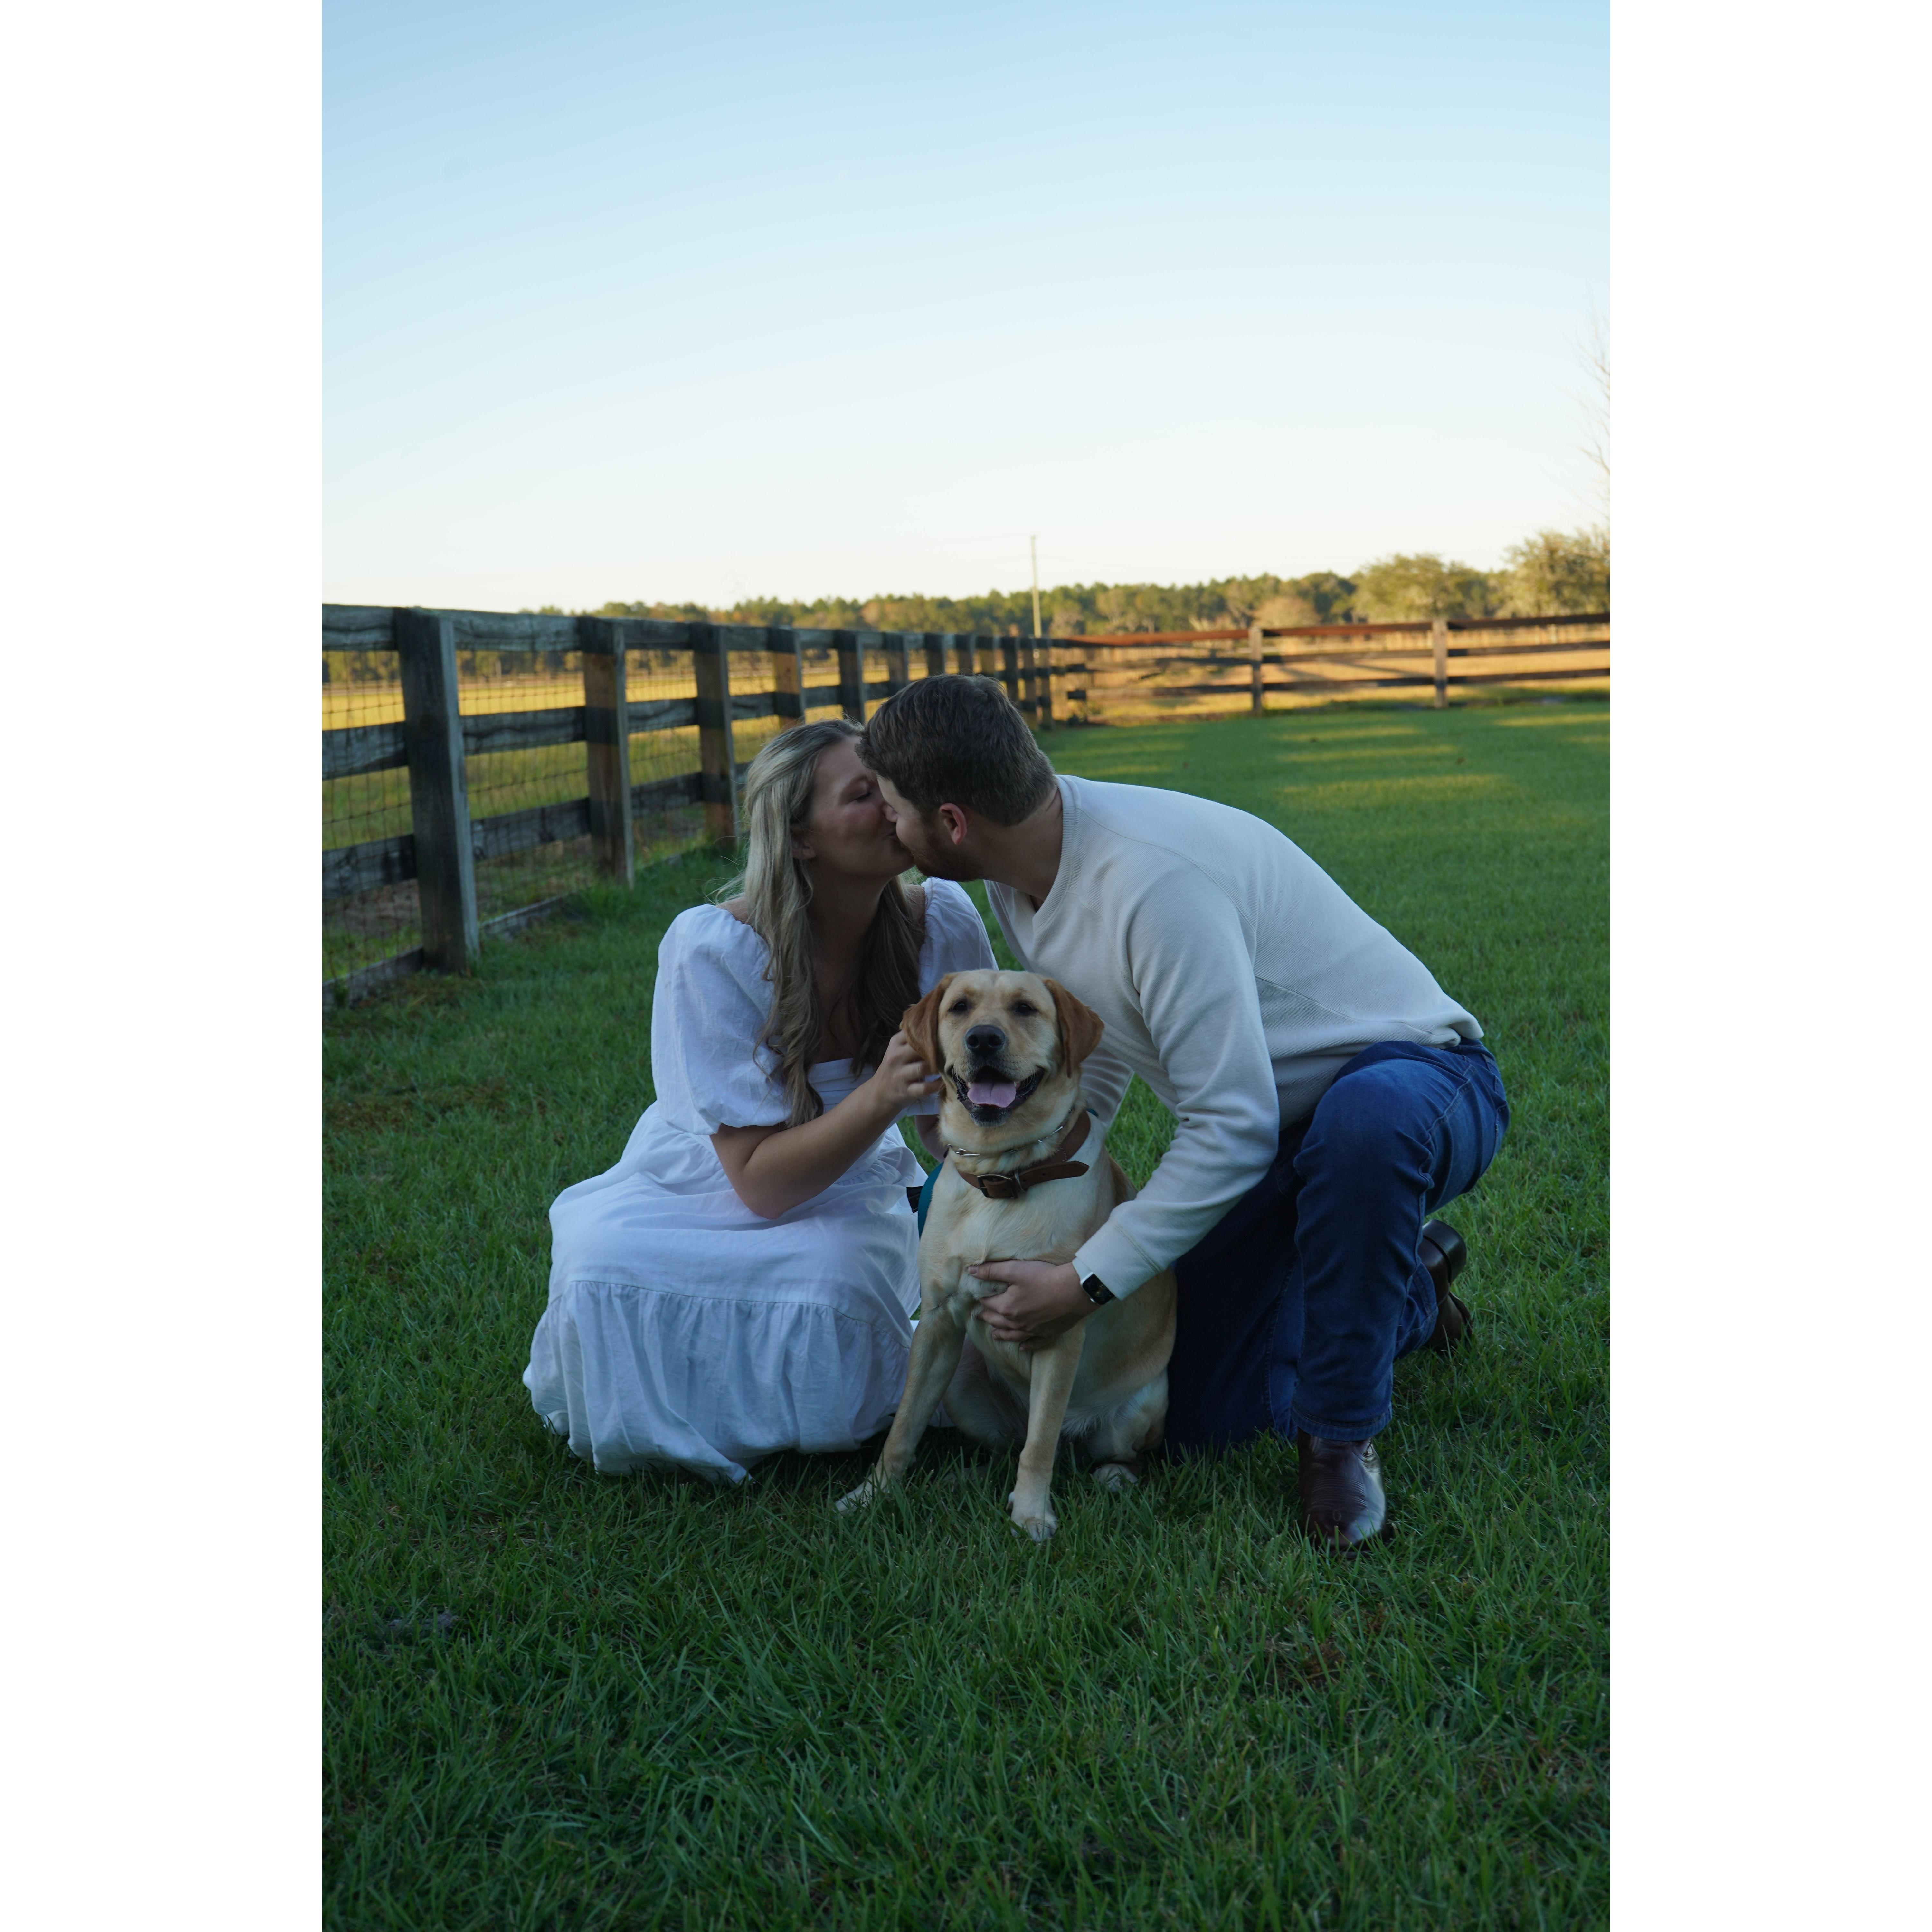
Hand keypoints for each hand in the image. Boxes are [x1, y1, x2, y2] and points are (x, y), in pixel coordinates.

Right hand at [866, 1029, 943, 1121]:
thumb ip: (912, 1038)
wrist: (879, 1092)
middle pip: (919, 1048)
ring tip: (947, 1065)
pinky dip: (936, 1085)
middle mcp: (896, 1057)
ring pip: (923, 1068)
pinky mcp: (906, 1091)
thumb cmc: (895, 1067)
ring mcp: (900, 1075)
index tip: (944, 1032)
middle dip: (936, 1049)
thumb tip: (937, 1025)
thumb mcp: (898, 1049)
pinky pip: (924, 1088)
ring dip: (937, 1067)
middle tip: (949, 1050)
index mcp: (895, 1043)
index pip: (913, 1032)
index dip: (930, 1032)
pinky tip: (944, 1081)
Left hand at [971, 1259, 1090, 1351]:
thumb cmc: (1044, 1278)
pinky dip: (1026, 1346)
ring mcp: (1032, 1330)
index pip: (988, 1304)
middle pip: (997, 1321)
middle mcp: (1017, 1323)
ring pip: (1012, 1335)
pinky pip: (1033, 1343)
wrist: (1074, 1291)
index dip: (983, 1299)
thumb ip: (992, 1271)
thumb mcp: (1015, 1270)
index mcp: (1007, 1307)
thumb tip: (971, 1271)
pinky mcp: (1048, 1334)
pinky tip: (1022, 1348)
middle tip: (981, 1317)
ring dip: (1001, 1335)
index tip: (979, 1297)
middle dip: (988, 1318)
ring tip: (994, 1336)